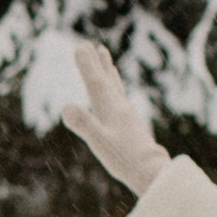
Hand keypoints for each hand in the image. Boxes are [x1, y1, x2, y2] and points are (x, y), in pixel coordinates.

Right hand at [59, 40, 165, 194]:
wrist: (151, 172)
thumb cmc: (124, 159)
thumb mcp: (99, 142)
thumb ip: (83, 124)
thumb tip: (65, 107)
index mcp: (111, 108)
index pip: (95, 82)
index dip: (87, 64)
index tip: (80, 46)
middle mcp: (120, 107)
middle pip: (106, 80)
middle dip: (97, 63)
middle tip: (90, 45)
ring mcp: (127, 115)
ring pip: (116, 88)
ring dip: (109, 73)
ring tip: (107, 61)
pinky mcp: (131, 125)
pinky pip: (121, 100)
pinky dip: (116, 90)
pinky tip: (117, 96)